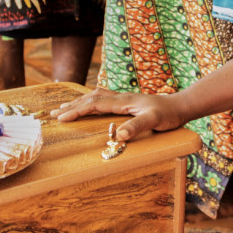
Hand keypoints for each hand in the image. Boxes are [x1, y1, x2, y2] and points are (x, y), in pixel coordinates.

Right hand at [50, 88, 185, 141]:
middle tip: (52, 114)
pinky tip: (89, 104)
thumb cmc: (168, 114)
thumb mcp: (154, 121)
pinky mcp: (127, 102)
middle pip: (91, 98)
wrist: (180, 106)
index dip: (76, 110)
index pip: (94, 104)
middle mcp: (121, 97)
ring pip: (95, 97)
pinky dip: (90, 101)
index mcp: (123, 101)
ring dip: (78, 102)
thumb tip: (119, 135)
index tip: (60, 118)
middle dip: (71, 106)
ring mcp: (123, 98)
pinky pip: (103, 98)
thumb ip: (137, 126)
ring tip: (63, 108)